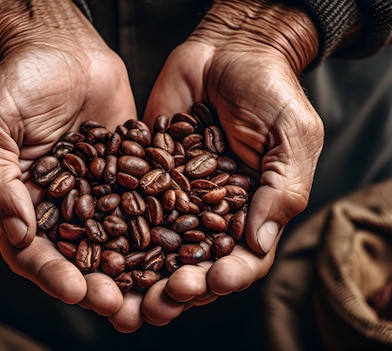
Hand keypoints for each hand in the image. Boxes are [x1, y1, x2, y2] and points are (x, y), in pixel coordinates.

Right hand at [0, 0, 135, 317]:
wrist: (62, 45)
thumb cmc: (18, 78)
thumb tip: (17, 230)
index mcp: (20, 201)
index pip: (31, 251)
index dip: (52, 274)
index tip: (77, 290)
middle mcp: (61, 205)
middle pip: (78, 258)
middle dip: (98, 286)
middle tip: (120, 307)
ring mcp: (97, 192)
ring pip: (116, 242)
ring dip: (134, 273)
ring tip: (155, 296)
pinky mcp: (128, 175)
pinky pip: (145, 206)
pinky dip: (162, 231)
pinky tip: (182, 248)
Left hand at [110, 0, 323, 329]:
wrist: (229, 50)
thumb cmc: (271, 91)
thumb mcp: (293, 137)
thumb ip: (283, 189)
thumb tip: (259, 243)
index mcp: (254, 212)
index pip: (243, 259)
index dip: (227, 276)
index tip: (210, 282)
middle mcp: (213, 213)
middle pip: (196, 264)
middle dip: (180, 290)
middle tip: (160, 303)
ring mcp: (178, 197)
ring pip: (159, 247)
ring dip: (143, 277)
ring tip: (126, 297)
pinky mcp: (147, 176)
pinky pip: (131, 207)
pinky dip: (115, 232)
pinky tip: (98, 251)